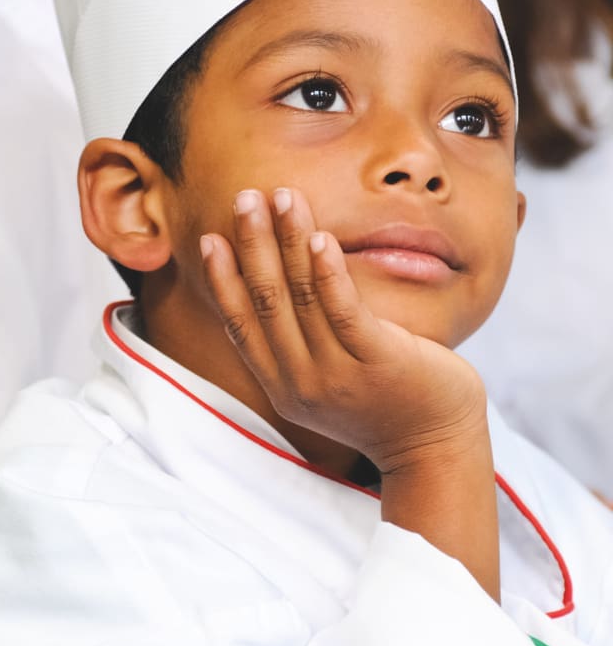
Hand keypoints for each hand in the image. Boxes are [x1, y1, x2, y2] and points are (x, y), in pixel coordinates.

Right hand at [200, 187, 499, 598]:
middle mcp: (302, 382)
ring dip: (288, 241)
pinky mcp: (378, 362)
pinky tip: (320, 237)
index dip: (222, 280)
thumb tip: (282, 293)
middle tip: (245, 198)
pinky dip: (328, 272)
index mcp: (283, 385)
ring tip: (283, 197)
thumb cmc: (386, 402)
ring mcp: (338, 374)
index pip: (241, 325)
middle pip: (267, 301)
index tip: (210, 239)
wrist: (436, 447)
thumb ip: (302, 345)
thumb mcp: (329, 380)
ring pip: (301, 297)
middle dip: (253, 244)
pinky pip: (344, 311)